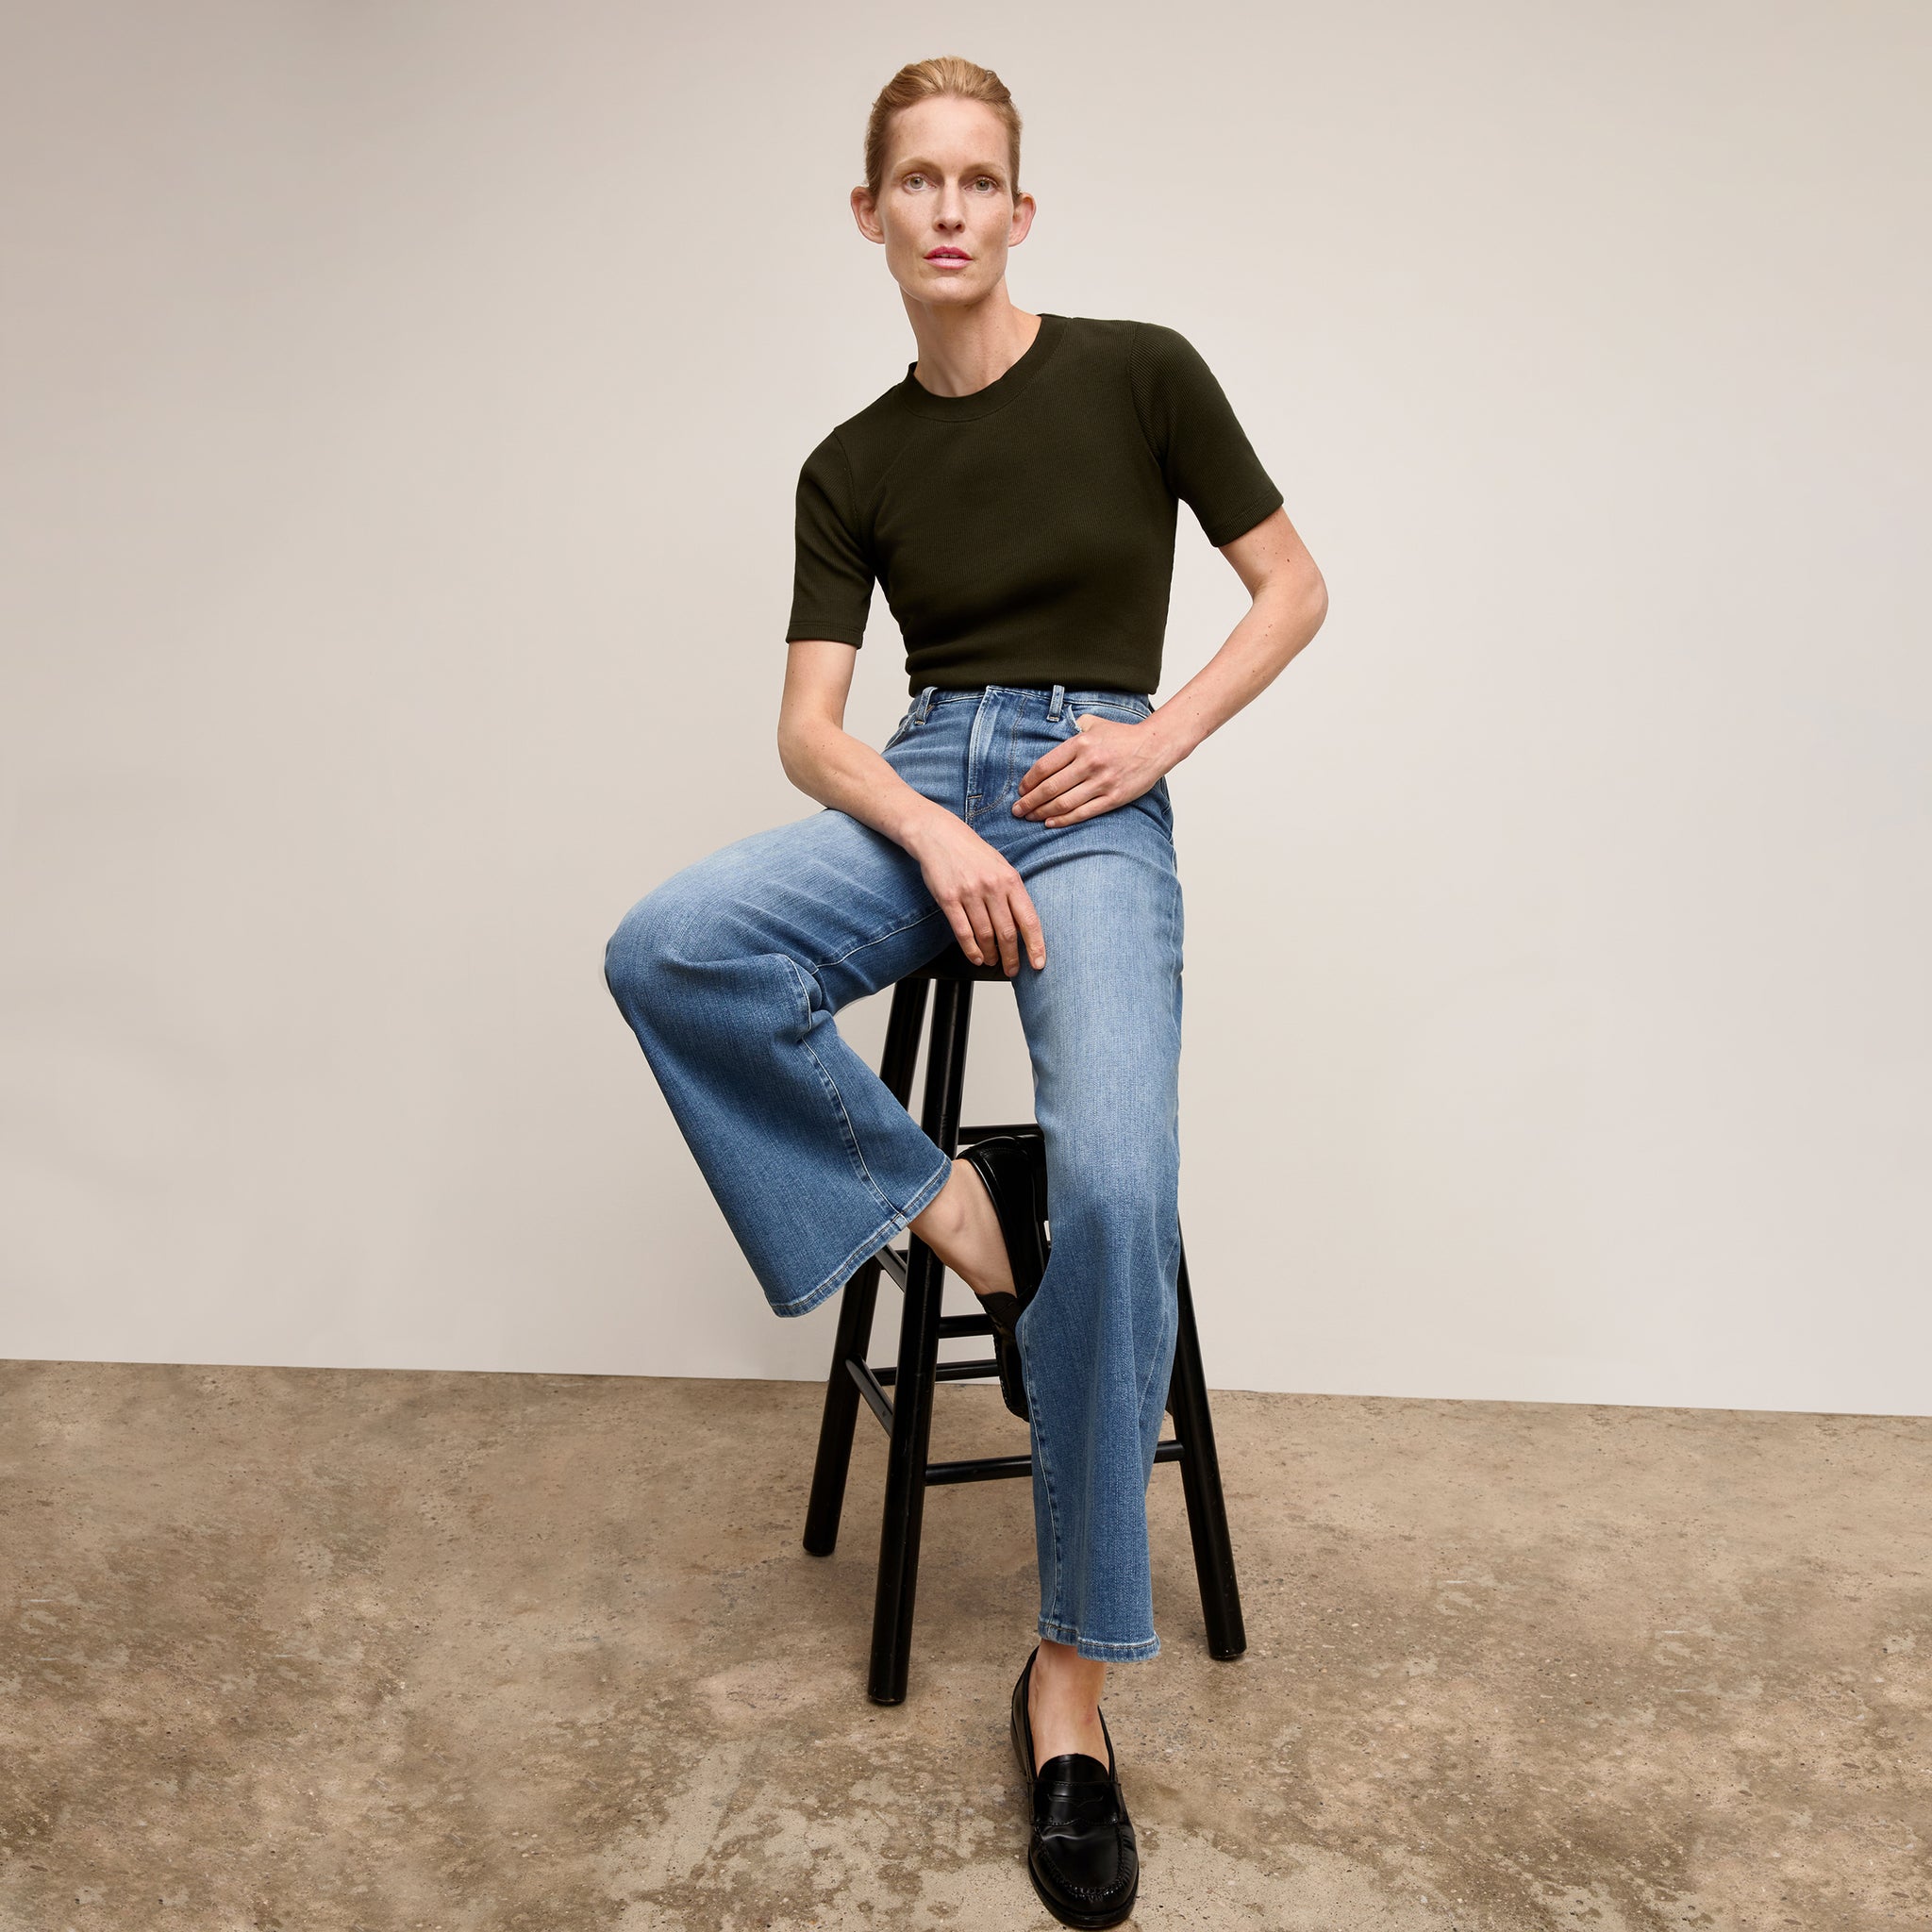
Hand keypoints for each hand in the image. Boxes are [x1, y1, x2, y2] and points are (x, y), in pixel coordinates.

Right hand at [907, 810, 1045, 974]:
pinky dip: (971, 950)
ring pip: (985, 935)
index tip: (1038, 963)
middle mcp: (992, 887)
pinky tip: (977, 957)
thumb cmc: (972, 852)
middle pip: (1007, 932)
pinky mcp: (948, 899)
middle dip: (1012, 957)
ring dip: (991, 954)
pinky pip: (963, 931)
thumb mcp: (1000, 866)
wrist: (939, 835)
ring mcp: (969, 893)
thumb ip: (1012, 893)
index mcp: (1010, 879)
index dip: (1035, 945)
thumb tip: (1023, 925)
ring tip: (994, 961)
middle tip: (1013, 970)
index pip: (1029, 919)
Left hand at [1013, 715, 1173, 826]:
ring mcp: (1101, 782)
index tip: (1021, 790)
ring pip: (1063, 803)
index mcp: (1080, 744)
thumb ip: (1072, 730)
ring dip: (1042, 813)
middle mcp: (1089, 763)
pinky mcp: (1113, 798)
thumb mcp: (1094, 723)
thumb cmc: (1122, 736)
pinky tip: (1050, 823)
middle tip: (1016, 810)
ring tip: (1030, 818)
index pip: (1045, 766)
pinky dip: (1063, 820)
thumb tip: (1053, 737)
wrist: (1154, 746)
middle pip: (1050, 788)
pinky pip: (1082, 813)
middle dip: (1029, 802)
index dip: (1029, 782)